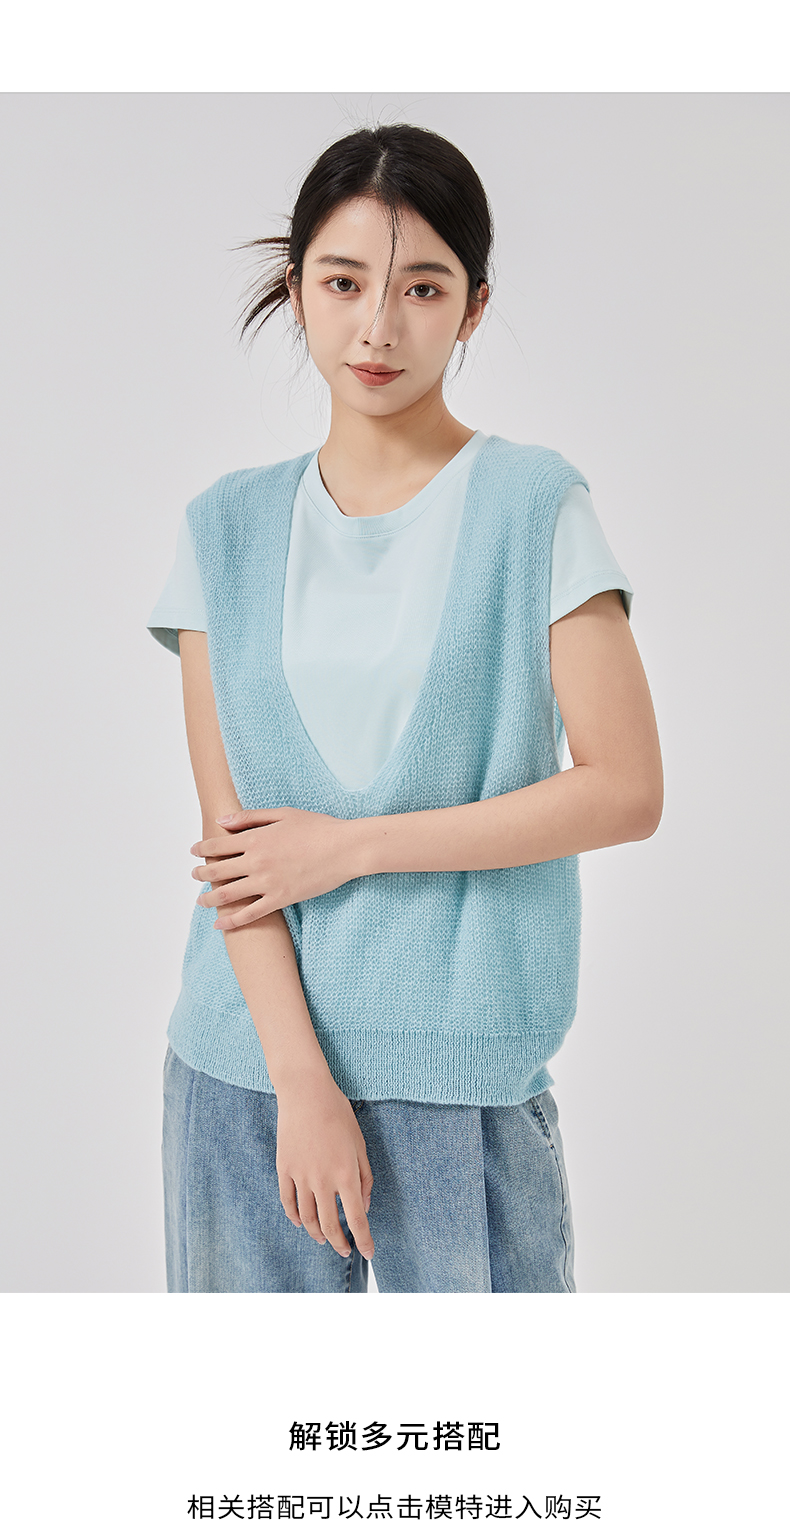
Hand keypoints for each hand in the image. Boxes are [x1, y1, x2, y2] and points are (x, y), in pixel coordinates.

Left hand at [190, 807, 360, 929]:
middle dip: (201, 874)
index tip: (194, 852)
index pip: (217, 845)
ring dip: (209, 898)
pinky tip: (219, 923)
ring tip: (201, 901)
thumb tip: (221, 820)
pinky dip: (231, 921)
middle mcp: (256, 861)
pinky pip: (249, 914)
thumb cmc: (318, 827)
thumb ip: (250, 817)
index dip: (201, 849)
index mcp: (255, 838)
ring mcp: (267, 883)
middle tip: (195, 875)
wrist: (344, 849)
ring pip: (227, 895)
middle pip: (217, 871)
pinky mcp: (280, 900)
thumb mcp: (283, 814)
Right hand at [275, 1072, 374, 1260]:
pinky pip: (288, 1202)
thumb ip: (365, 1177)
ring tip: (323, 1239)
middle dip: (339, 1243)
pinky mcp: (284, 1169)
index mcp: (346, 1175)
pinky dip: (294, 1217)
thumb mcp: (360, 1144)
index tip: (368, 1252)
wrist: (305, 1093)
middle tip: (345, 1250)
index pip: (356, 1219)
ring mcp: (300, 1177)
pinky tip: (301, 1223)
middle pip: (330, 1226)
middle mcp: (323, 1181)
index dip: (364, 1240)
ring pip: (307, 1218)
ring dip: (317, 1234)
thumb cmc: (338, 1114)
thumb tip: (363, 1205)